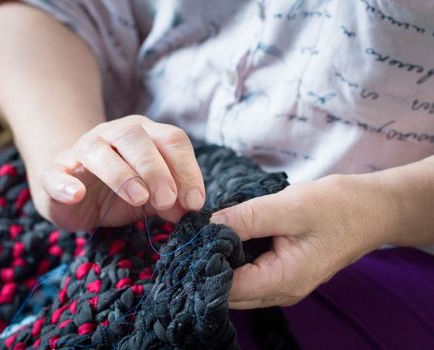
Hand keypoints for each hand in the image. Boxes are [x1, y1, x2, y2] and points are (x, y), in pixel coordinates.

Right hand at [32, 115, 205, 230]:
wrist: (75, 189)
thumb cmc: (123, 190)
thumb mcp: (153, 196)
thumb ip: (172, 200)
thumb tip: (189, 210)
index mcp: (145, 135)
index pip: (172, 140)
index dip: (186, 169)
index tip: (194, 202)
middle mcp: (114, 134)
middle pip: (135, 136)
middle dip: (155, 169)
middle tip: (166, 200)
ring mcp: (82, 150)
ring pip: (98, 150)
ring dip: (121, 174)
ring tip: (138, 199)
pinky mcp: (55, 171)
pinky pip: (57, 172)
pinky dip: (65, 183)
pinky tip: (76, 194)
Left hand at [210, 174, 396, 308]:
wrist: (371, 209)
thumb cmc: (337, 207)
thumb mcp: (289, 207)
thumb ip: (247, 218)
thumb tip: (209, 227)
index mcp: (284, 280)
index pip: (229, 287)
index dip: (205, 267)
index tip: (190, 242)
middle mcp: (282, 291)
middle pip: (231, 292)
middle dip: (209, 267)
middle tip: (194, 237)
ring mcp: (284, 285)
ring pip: (239, 285)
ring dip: (222, 263)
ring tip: (208, 235)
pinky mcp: (285, 273)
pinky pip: (251, 274)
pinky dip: (236, 259)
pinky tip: (229, 237)